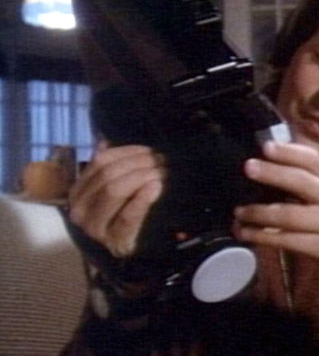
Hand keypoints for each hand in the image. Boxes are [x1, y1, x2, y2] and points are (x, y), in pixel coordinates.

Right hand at [68, 141, 164, 257]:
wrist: (132, 254)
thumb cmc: (122, 216)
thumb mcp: (113, 191)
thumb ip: (108, 167)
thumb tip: (104, 142)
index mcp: (78, 192)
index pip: (101, 162)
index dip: (128, 152)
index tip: (151, 150)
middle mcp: (80, 209)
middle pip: (109, 175)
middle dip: (139, 164)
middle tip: (162, 161)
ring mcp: (95, 227)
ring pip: (115, 190)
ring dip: (142, 176)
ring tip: (162, 172)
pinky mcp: (114, 241)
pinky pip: (128, 215)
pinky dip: (142, 199)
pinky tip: (156, 187)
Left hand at [231, 142, 318, 279]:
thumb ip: (307, 181)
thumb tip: (265, 167)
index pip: (313, 159)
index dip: (289, 152)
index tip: (265, 146)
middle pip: (301, 181)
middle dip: (272, 174)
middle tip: (247, 168)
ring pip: (289, 215)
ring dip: (258, 213)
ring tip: (238, 211)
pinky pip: (287, 240)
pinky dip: (262, 237)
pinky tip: (245, 233)